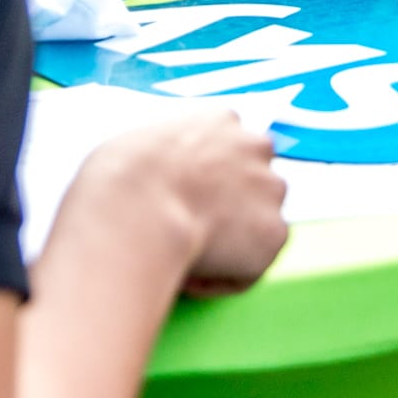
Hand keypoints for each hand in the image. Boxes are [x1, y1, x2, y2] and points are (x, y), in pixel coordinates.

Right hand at [74, 108, 288, 297]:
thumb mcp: (139, 147)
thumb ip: (167, 157)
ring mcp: (270, 190)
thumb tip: (162, 180)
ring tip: (188, 258)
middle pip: (254, 180)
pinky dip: (224, 277)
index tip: (194, 194)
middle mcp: (255, 147)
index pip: (230, 144)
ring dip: (232, 242)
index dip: (212, 174)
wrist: (137, 210)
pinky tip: (191, 277)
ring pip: (257, 223)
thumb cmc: (124, 178)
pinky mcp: (274, 234)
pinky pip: (250, 265)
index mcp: (219, 120)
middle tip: (196, 228)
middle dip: (233, 204)